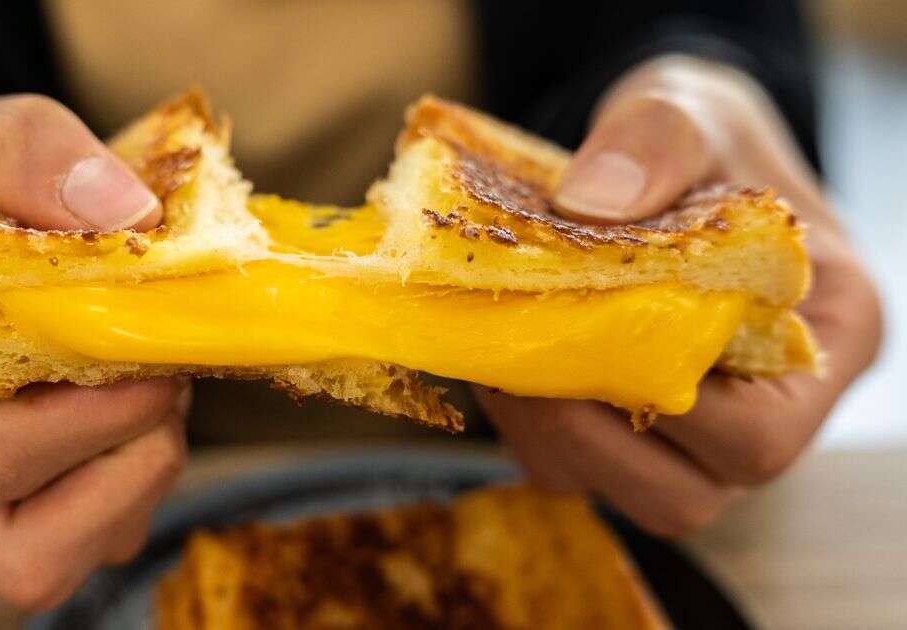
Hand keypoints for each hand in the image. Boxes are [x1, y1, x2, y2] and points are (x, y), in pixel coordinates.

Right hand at [0, 94, 187, 609]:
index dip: (90, 420)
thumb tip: (126, 218)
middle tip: (165, 375)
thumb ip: (29, 151)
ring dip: (131, 481)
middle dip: (124, 464)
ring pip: (46, 562)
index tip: (158, 361)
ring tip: (144, 385)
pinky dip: (120, 488)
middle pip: (18, 543)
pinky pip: (64, 544)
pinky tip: (121, 409)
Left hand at [478, 56, 881, 535]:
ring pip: (619, 493)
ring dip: (544, 436)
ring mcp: (703, 435)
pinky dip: (526, 427)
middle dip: (581, 432)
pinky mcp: (639, 434)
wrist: (669, 154)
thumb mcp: (687, 109)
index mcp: (829, 337)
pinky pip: (575, 468)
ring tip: (500, 351)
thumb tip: (589, 205)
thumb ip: (653, 141)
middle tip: (516, 350)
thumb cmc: (702, 138)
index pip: (759, 433)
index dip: (660, 404)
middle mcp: (774, 410)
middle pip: (684, 494)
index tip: (582, 330)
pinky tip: (500, 356)